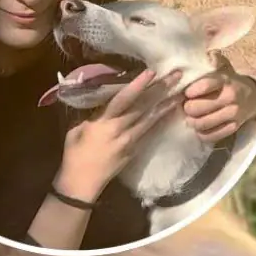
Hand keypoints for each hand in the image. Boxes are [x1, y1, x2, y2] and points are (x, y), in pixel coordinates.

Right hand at [55, 69, 183, 202]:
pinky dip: (160, 120)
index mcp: (102, 123)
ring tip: (181, 92)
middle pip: (143, 106)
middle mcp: (120, 130)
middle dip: (160, 89)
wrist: (82, 183)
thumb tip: (101, 104)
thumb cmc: (74, 155)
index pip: (123, 100)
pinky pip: (150, 131)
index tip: (151, 72)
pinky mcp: (135, 150)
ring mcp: (130, 141)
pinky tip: (170, 112)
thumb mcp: (75, 131)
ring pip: (151, 118)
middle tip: (177, 74)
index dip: (137, 85)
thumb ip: (91, 116)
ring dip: (167, 104)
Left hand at [183, 52, 255, 142]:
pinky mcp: (234, 127)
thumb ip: (213, 61)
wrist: (254, 97)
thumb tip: (208, 54)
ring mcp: (233, 113)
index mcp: (225, 80)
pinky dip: (202, 133)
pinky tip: (201, 128)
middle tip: (187, 107)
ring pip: (202, 124)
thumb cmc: (230, 83)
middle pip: (197, 108)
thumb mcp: (223, 69)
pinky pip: (211, 136)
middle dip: (187, 108)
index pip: (204, 85)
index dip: (191, 91)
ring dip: (193, 122)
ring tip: (191, 118)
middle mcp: (230, 97)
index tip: (187, 93)